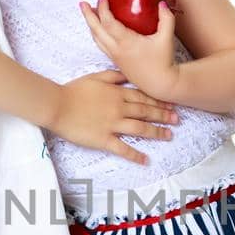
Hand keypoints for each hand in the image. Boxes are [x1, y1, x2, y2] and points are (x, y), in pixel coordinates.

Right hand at [53, 69, 179, 165]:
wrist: (57, 105)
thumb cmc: (73, 90)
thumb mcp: (95, 77)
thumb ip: (114, 76)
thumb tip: (129, 74)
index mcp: (117, 93)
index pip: (143, 97)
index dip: (158, 101)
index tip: (171, 104)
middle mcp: (119, 108)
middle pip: (146, 112)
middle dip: (163, 115)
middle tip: (177, 120)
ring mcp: (112, 124)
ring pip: (140, 128)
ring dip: (156, 132)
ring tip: (169, 136)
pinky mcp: (103, 139)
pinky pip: (123, 148)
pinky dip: (135, 155)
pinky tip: (146, 160)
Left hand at [79, 0, 180, 100]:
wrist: (160, 84)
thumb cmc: (163, 61)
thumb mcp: (166, 38)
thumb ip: (166, 18)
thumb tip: (161, 2)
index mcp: (126, 42)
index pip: (109, 23)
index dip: (103, 10)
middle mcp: (117, 49)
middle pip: (96, 30)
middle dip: (88, 16)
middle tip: (82, 3)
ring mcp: (114, 56)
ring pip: (96, 39)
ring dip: (91, 25)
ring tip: (89, 14)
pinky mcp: (116, 61)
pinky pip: (101, 45)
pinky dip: (97, 34)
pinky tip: (99, 29)